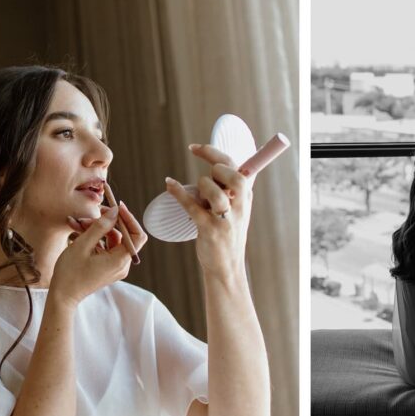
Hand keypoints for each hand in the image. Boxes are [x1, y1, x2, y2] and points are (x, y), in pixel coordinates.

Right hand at [51, 203, 144, 308]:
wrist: (62, 296)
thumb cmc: (70, 272)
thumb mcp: (83, 245)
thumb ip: (100, 227)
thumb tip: (115, 211)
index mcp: (120, 261)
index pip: (137, 235)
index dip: (129, 219)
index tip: (117, 206)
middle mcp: (122, 265)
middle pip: (123, 236)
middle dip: (108, 222)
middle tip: (93, 212)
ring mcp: (115, 267)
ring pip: (112, 240)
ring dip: (98, 229)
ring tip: (78, 223)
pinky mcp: (107, 267)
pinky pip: (106, 248)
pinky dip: (95, 238)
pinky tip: (79, 230)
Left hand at [164, 143, 251, 276]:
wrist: (226, 267)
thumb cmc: (226, 235)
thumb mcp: (236, 210)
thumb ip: (229, 190)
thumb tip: (215, 165)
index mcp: (245, 198)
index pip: (235, 167)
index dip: (213, 153)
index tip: (194, 148)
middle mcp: (239, 207)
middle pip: (233, 176)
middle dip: (216, 168)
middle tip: (205, 175)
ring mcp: (225, 219)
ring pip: (215, 191)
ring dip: (201, 186)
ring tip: (197, 193)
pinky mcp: (210, 230)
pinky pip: (192, 206)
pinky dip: (178, 192)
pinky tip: (169, 184)